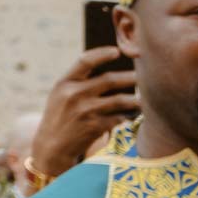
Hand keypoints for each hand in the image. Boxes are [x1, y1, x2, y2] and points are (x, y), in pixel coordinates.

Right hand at [31, 48, 139, 177]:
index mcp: (65, 82)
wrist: (53, 146)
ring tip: (144, 98)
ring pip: (119, 100)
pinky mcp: (95, 127)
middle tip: (144, 76)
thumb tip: (108, 69)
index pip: (85, 61)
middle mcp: (74, 94)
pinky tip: (134, 116)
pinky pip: (119, 118)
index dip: (102, 54)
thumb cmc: (61, 116)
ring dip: (135, 99)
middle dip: (129, 78)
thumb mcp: (61, 94)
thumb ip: (79, 81)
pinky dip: (128, 116)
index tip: (116, 51)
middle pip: (109, 80)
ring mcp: (86, 111)